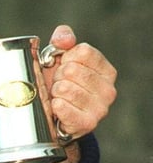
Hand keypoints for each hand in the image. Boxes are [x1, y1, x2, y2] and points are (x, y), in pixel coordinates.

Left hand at [42, 25, 117, 162]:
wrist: (55, 120)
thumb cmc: (59, 86)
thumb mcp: (60, 59)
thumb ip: (62, 40)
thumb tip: (64, 39)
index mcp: (106, 70)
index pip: (82, 52)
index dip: (65, 59)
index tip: (63, 68)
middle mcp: (108, 89)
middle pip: (71, 70)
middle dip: (57, 77)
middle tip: (59, 87)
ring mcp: (100, 108)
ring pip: (64, 88)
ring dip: (54, 93)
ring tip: (58, 98)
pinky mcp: (87, 123)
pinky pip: (61, 107)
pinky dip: (54, 106)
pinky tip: (57, 109)